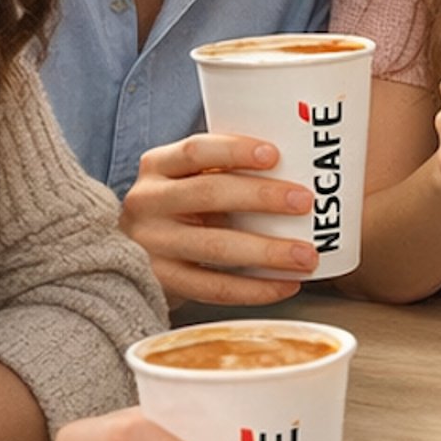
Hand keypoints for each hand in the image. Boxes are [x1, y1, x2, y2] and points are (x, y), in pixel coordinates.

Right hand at [121, 134, 315, 305]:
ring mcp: (151, 244)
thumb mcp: (189, 179)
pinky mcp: (161, 282)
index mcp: (158, 165)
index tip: (274, 155)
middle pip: (208, 194)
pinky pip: (214, 288)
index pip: (195, 151)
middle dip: (262, 197)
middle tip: (305, 202)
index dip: (234, 151)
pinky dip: (255, 289)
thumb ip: (226, 171)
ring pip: (215, 247)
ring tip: (306, 255)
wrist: (134, 251)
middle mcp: (147, 201)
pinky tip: (286, 284)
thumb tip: (302, 169)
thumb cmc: (182, 207)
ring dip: (267, 252)